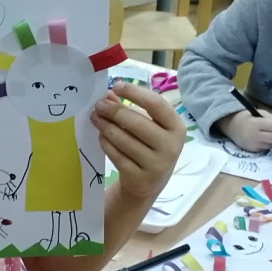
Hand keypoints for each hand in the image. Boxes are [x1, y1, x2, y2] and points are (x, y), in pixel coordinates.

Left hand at [92, 81, 184, 202]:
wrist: (149, 184)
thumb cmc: (150, 148)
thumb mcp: (148, 127)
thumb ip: (130, 109)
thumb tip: (108, 94)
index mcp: (176, 127)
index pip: (156, 104)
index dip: (135, 93)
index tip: (116, 85)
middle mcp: (170, 146)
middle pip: (137, 122)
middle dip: (114, 111)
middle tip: (98, 104)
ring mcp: (156, 164)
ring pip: (124, 140)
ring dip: (106, 126)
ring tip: (95, 118)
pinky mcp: (139, 178)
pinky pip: (117, 156)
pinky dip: (106, 143)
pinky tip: (101, 135)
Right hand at [219, 110, 271, 152]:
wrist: (232, 127)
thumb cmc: (248, 118)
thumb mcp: (260, 114)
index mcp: (255, 123)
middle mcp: (254, 135)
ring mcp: (253, 144)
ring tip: (268, 135)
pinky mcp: (253, 150)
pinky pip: (266, 149)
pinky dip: (267, 145)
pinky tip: (263, 140)